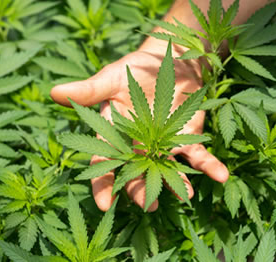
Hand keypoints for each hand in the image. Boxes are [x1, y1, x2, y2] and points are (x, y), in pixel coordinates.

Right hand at [51, 42, 228, 211]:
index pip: (106, 162)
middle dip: (142, 188)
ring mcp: (164, 144)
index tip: (105, 204)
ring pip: (167, 169)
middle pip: (137, 172)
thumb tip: (54, 92)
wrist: (169, 60)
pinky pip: (198, 155)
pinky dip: (209, 166)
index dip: (104, 183)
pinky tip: (221, 176)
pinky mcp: (187, 138)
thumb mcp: (112, 77)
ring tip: (185, 194)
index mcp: (116, 134)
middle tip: (149, 204)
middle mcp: (139, 145)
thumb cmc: (135, 68)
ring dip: (176, 182)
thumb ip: (89, 90)